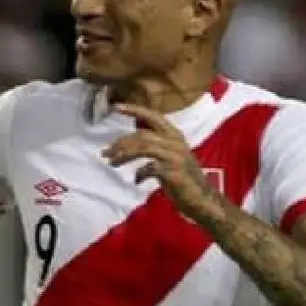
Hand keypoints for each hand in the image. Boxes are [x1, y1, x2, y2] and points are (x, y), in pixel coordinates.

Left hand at [101, 104, 221, 219]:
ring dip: (124, 155)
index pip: (153, 116)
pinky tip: (137, 180)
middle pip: (142, 135)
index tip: (116, 107)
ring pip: (144, 147)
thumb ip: (152, 145)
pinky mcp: (173, 172)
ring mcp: (175, 156)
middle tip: (105, 153)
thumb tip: (125, 142)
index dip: (134, 109)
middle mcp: (175, 141)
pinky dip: (139, 174)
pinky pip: (149, 168)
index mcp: (174, 134)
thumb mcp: (168, 156)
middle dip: (120, 143)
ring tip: (112, 163)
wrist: (200, 198)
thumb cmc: (181, 177)